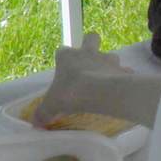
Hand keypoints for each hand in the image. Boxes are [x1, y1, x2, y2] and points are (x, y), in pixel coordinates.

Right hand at [31, 32, 160, 128]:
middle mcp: (88, 53)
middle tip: (88, 61)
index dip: (62, 58)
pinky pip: (124, 71)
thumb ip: (42, 114)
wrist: (98, 92)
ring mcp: (108, 59)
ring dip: (108, 64)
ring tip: (105, 80)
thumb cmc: (69, 94)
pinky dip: (122, 77)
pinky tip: (119, 88)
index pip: (62, 51)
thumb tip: (35, 122)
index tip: (62, 70)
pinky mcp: (122, 69)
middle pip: (90, 37)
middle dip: (90, 45)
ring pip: (110, 54)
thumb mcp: (50, 107)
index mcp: (68, 57)